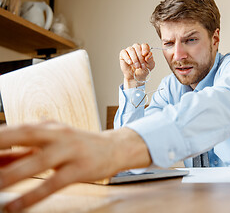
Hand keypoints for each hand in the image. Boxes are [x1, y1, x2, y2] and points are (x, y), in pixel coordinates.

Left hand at [0, 122, 150, 211]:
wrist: (115, 147)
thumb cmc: (80, 145)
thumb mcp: (54, 141)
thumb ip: (26, 148)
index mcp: (49, 127)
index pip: (17, 129)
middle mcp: (58, 135)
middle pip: (24, 135)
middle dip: (2, 143)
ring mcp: (70, 151)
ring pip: (37, 162)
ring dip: (11, 175)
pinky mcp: (80, 169)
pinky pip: (53, 183)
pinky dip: (33, 195)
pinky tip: (16, 206)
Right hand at [119, 43, 155, 88]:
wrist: (137, 77)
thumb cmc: (143, 69)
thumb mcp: (150, 65)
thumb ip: (150, 59)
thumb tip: (147, 56)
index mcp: (144, 49)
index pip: (144, 45)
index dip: (145, 49)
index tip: (144, 55)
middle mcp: (136, 48)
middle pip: (137, 47)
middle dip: (140, 57)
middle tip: (142, 66)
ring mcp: (129, 51)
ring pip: (131, 49)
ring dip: (135, 59)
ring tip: (137, 67)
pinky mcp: (123, 54)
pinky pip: (124, 52)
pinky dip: (127, 58)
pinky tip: (130, 63)